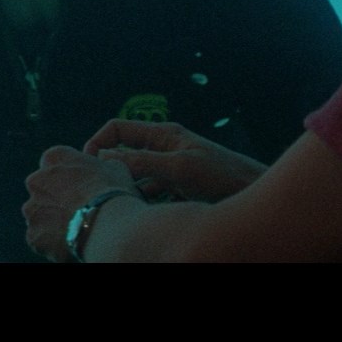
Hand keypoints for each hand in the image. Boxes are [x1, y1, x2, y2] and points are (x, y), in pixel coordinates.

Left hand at [22, 145, 140, 261]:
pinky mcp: (33, 234)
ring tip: (78, 229)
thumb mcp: (115, 168)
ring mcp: (32, 208)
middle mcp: (36, 180)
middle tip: (79, 210)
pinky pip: (42, 238)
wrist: (108, 225)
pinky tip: (73, 241)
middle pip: (44, 190)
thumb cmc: (114, 192)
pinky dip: (53, 241)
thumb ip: (102, 165)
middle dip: (57, 199)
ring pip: (41, 215)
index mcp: (54, 158)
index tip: (81, 188)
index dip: (69, 178)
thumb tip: (106, 166)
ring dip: (54, 220)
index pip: (55, 164)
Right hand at [85, 119, 266, 203]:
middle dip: (110, 170)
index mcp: (163, 134)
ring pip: (135, 176)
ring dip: (128, 189)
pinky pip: (150, 192)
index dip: (98, 142)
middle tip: (101, 190)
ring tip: (123, 204)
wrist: (254, 194)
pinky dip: (143, 201)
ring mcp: (170, 167)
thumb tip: (105, 158)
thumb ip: (142, 162)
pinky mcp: (177, 186)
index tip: (87, 163)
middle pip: (123, 154)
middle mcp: (163, 148)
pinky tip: (143, 213)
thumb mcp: (179, 168)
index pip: (117, 128)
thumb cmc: (223, 176)